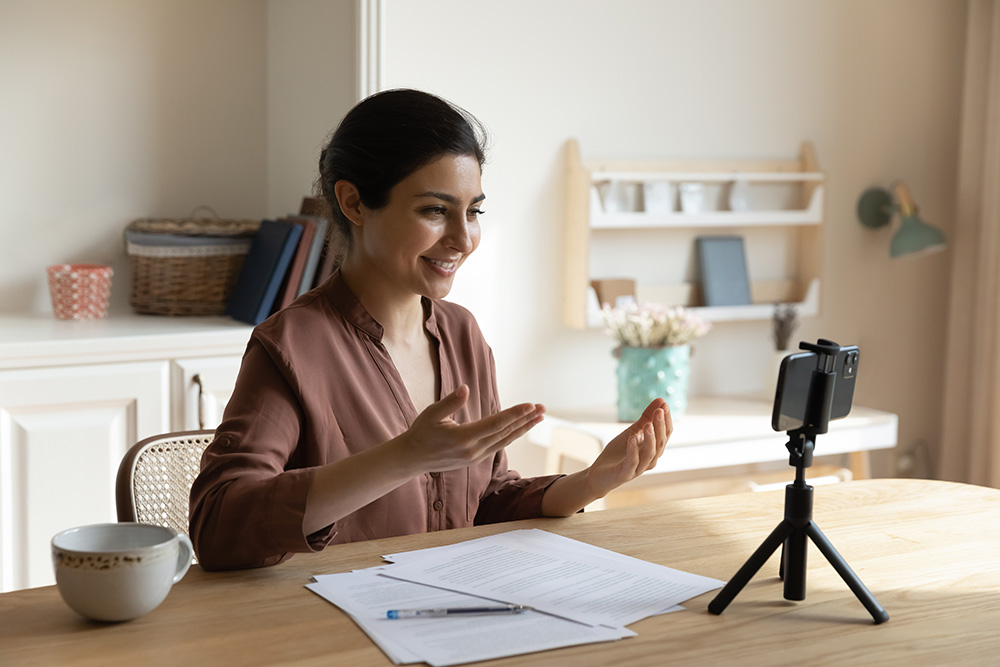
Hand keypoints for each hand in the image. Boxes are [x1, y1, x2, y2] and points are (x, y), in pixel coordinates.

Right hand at [395, 384, 544, 472]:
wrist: (412, 459)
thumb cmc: (421, 432)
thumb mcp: (431, 414)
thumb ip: (450, 402)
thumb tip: (466, 388)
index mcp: (463, 438)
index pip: (495, 424)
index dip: (514, 414)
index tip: (530, 405)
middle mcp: (473, 450)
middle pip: (505, 433)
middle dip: (525, 419)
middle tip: (543, 408)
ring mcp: (475, 457)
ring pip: (505, 440)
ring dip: (523, 428)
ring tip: (538, 417)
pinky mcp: (476, 459)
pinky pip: (499, 445)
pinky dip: (512, 435)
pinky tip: (521, 426)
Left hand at [586, 398, 671, 496]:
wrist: (599, 475)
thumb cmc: (618, 453)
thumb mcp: (632, 432)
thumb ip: (646, 418)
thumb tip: (661, 400)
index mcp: (653, 450)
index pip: (665, 434)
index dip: (666, 420)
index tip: (665, 404)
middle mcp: (649, 460)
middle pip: (660, 443)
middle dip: (660, 426)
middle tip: (660, 410)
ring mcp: (638, 468)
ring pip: (649, 454)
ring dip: (650, 438)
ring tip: (648, 424)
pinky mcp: (625, 474)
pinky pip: (632, 462)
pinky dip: (633, 450)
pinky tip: (632, 438)